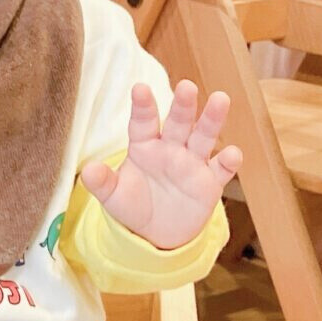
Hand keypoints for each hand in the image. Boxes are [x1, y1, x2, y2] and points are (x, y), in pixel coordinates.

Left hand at [80, 81, 242, 251]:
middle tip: (186, 86)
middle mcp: (171, 148)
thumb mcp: (114, 196)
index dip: (142, 106)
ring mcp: (192, 163)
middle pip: (179, 123)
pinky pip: (221, 169)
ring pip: (204, 137)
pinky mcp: (210, 182)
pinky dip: (229, 161)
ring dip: (212, 120)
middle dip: (183, 106)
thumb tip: (88, 171)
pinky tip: (232, 154)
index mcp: (145, 146)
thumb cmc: (133, 206)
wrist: (156, 234)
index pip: (143, 123)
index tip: (139, 88)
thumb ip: (102, 183)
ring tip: (221, 99)